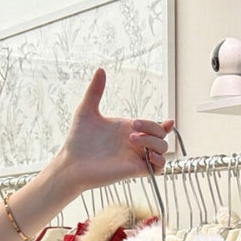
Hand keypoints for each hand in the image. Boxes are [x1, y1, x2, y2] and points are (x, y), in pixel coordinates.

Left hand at [59, 67, 172, 195]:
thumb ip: (95, 91)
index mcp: (128, 129)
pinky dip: (160, 161)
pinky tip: (148, 155)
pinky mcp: (134, 171)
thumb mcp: (86, 110)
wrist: (71, 162)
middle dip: (154, 128)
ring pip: (162, 150)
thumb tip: (100, 69)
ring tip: (132, 139)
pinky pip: (158, 169)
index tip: (169, 120)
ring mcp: (135, 157)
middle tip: (133, 127)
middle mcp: (134, 143)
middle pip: (161, 136)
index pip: (154, 127)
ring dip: (155, 143)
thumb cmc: (77, 140)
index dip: (164, 124)